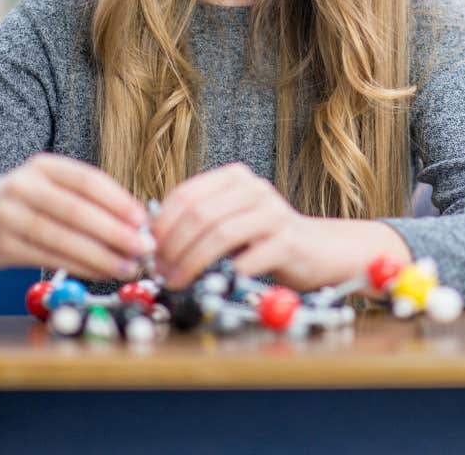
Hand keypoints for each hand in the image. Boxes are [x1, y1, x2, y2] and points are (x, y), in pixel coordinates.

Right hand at [0, 153, 148, 281]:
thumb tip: (135, 221)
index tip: (143, 218)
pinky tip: (102, 272)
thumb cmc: (22, 202)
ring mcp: (10, 216)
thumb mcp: (48, 186)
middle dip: (115, 231)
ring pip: (63, 239)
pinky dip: (80, 267)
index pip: (87, 180)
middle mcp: (24, 186)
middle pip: (77, 211)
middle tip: (143, 247)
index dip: (117, 200)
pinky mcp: (3, 246)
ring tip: (128, 266)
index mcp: (43, 165)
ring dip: (101, 255)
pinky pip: (49, 259)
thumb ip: (86, 199)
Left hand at [152, 163, 308, 288]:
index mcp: (234, 177)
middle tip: (161, 271)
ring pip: (220, 234)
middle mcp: (254, 188)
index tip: (149, 250)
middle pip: (200, 214)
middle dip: (173, 247)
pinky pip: (246, 259)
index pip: (187, 194)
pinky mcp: (287, 241)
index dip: (162, 224)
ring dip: (192, 263)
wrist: (315, 250)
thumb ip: (198, 222)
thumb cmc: (262, 239)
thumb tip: (152, 242)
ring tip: (178, 282)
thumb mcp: (229, 220)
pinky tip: (212, 286)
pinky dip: (223, 275)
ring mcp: (273, 213)